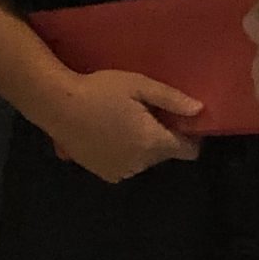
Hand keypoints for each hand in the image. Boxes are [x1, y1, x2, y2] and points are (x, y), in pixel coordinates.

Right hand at [37, 70, 201, 183]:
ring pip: (145, 160)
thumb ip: (171, 99)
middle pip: (165, 153)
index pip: (187, 151)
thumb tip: (200, 110)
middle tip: (145, 112)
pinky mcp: (105, 174)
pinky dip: (125, 153)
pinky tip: (110, 133)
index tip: (181, 121)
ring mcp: (121, 172)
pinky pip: (127, 165)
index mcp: (151, 142)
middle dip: (161, 136)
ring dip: (143, 146)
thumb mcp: (138, 85)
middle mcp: (140, 164)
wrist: (59, 106)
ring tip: (124, 120)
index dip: (190, 137)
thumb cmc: (101, 90)